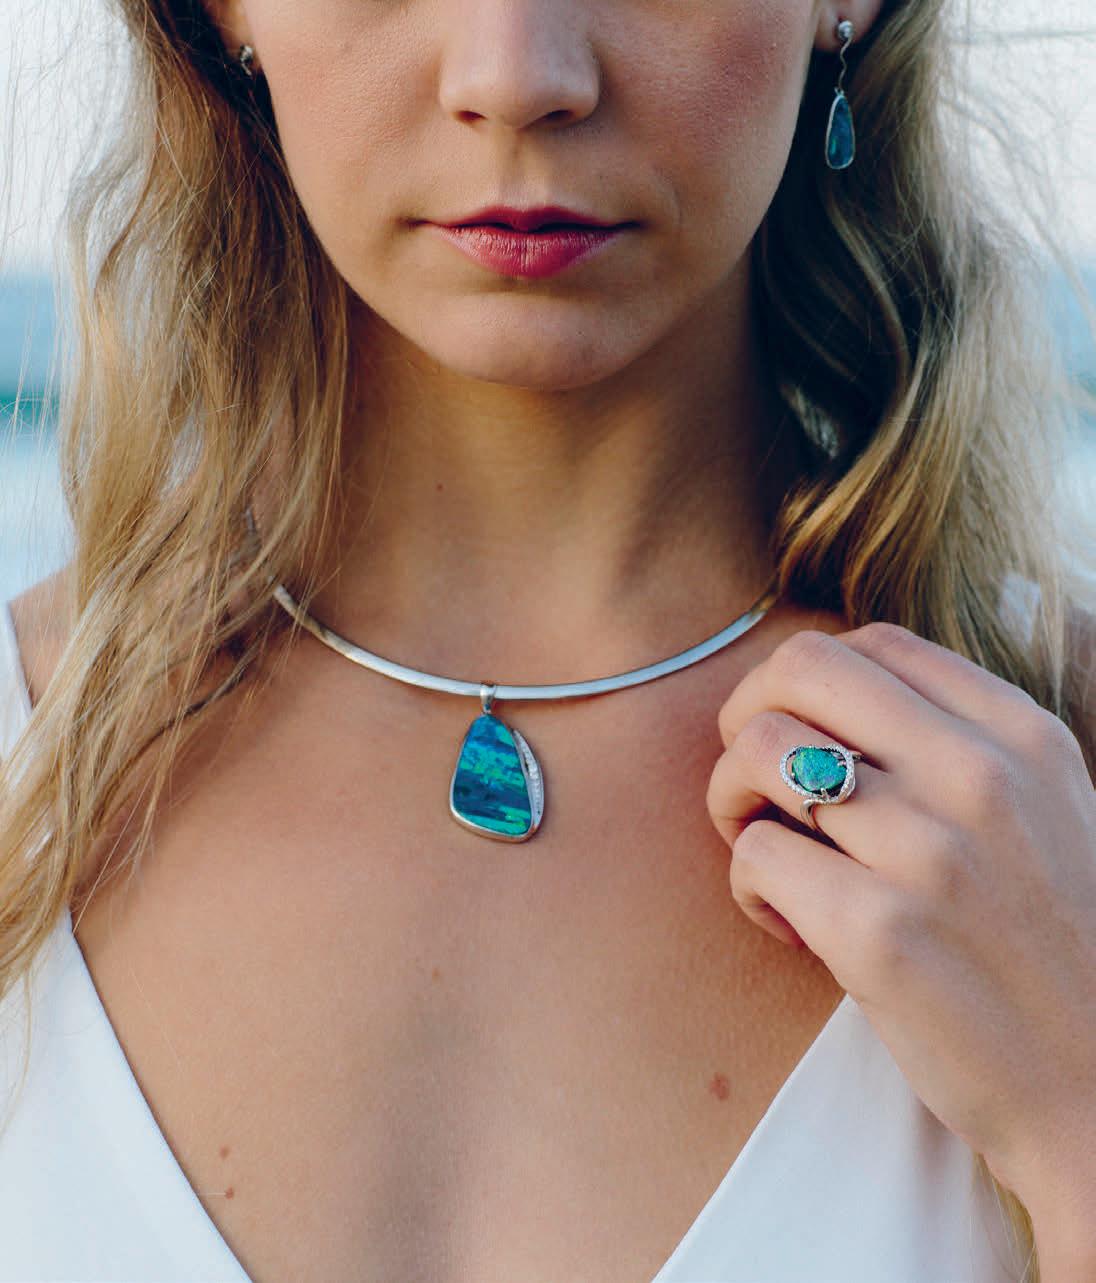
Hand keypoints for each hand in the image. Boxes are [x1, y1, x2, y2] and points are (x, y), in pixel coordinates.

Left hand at [706, 623, 1095, 1245]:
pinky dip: (747, 886)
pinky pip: (756, 855)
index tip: (799, 736)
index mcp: (1022, 738)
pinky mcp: (878, 933)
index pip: (872, 643)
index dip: (805, 682)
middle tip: (753, 781)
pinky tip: (788, 924)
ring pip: (759, 750)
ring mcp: (930, 852)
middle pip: (800, 667)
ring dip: (731, 797)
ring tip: (765, 849)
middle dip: (746, 712)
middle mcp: (980, 777)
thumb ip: (963, 744)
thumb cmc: (1056, 953)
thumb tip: (836, 700)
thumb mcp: (1049, 813)